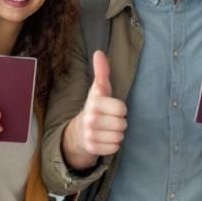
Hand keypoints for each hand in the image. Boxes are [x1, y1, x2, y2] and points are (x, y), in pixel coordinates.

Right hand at [64, 51, 126, 169]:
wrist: (78, 131)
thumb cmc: (95, 107)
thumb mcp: (99, 89)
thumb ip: (102, 72)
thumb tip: (99, 52)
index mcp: (94, 103)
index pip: (122, 108)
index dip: (120, 108)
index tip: (112, 108)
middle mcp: (90, 119)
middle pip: (122, 124)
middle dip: (119, 122)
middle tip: (110, 120)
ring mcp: (89, 135)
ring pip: (119, 137)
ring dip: (116, 134)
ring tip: (107, 129)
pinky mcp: (91, 148)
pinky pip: (114, 148)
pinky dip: (112, 145)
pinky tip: (104, 138)